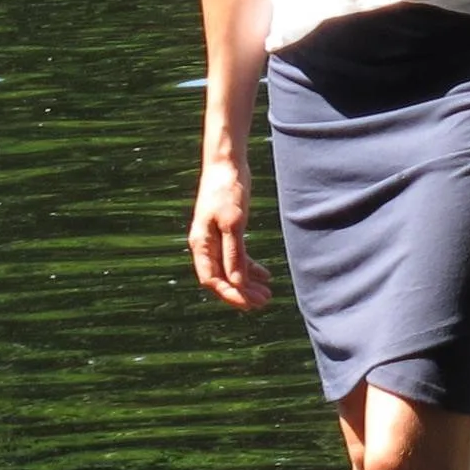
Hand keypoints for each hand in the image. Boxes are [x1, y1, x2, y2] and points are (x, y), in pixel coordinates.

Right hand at [189, 156, 271, 309]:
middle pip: (221, 277)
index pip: (212, 279)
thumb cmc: (227, 191)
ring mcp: (215, 237)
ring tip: (268, 293)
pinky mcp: (227, 229)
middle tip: (264, 302)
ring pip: (230, 268)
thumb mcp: (234, 223)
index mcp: (201, 244)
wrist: (226, 165)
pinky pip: (236, 255)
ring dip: (248, 282)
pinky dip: (250, 266)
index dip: (230, 294)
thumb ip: (234, 254)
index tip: (249, 304)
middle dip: (241, 292)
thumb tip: (236, 282)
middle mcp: (205, 244)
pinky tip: (265, 274)